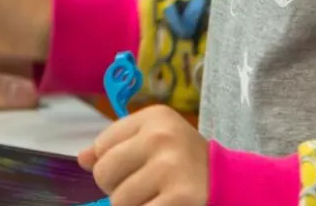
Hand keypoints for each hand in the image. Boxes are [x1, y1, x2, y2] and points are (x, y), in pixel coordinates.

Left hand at [78, 106, 209, 205]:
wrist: (234, 184)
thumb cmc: (186, 164)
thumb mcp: (156, 143)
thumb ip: (118, 147)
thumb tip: (81, 159)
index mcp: (154, 117)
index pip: (103, 144)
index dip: (110, 164)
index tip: (133, 168)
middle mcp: (161, 136)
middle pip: (104, 172)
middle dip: (117, 188)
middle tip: (142, 189)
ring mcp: (170, 168)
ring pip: (119, 200)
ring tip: (156, 199)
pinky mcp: (180, 198)